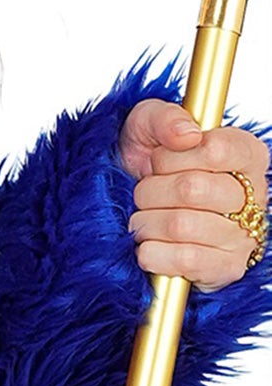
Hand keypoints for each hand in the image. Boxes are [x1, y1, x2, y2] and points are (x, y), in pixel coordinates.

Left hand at [118, 99, 268, 289]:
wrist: (131, 211)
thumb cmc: (148, 165)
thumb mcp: (145, 126)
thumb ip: (164, 117)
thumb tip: (187, 135)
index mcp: (246, 153)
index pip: (214, 149)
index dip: (172, 156)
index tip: (160, 159)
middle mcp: (254, 195)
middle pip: (192, 189)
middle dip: (151, 190)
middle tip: (146, 191)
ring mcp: (244, 235)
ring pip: (181, 226)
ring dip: (146, 221)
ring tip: (146, 217)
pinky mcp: (227, 268)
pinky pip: (184, 260)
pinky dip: (152, 252)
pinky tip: (150, 243)